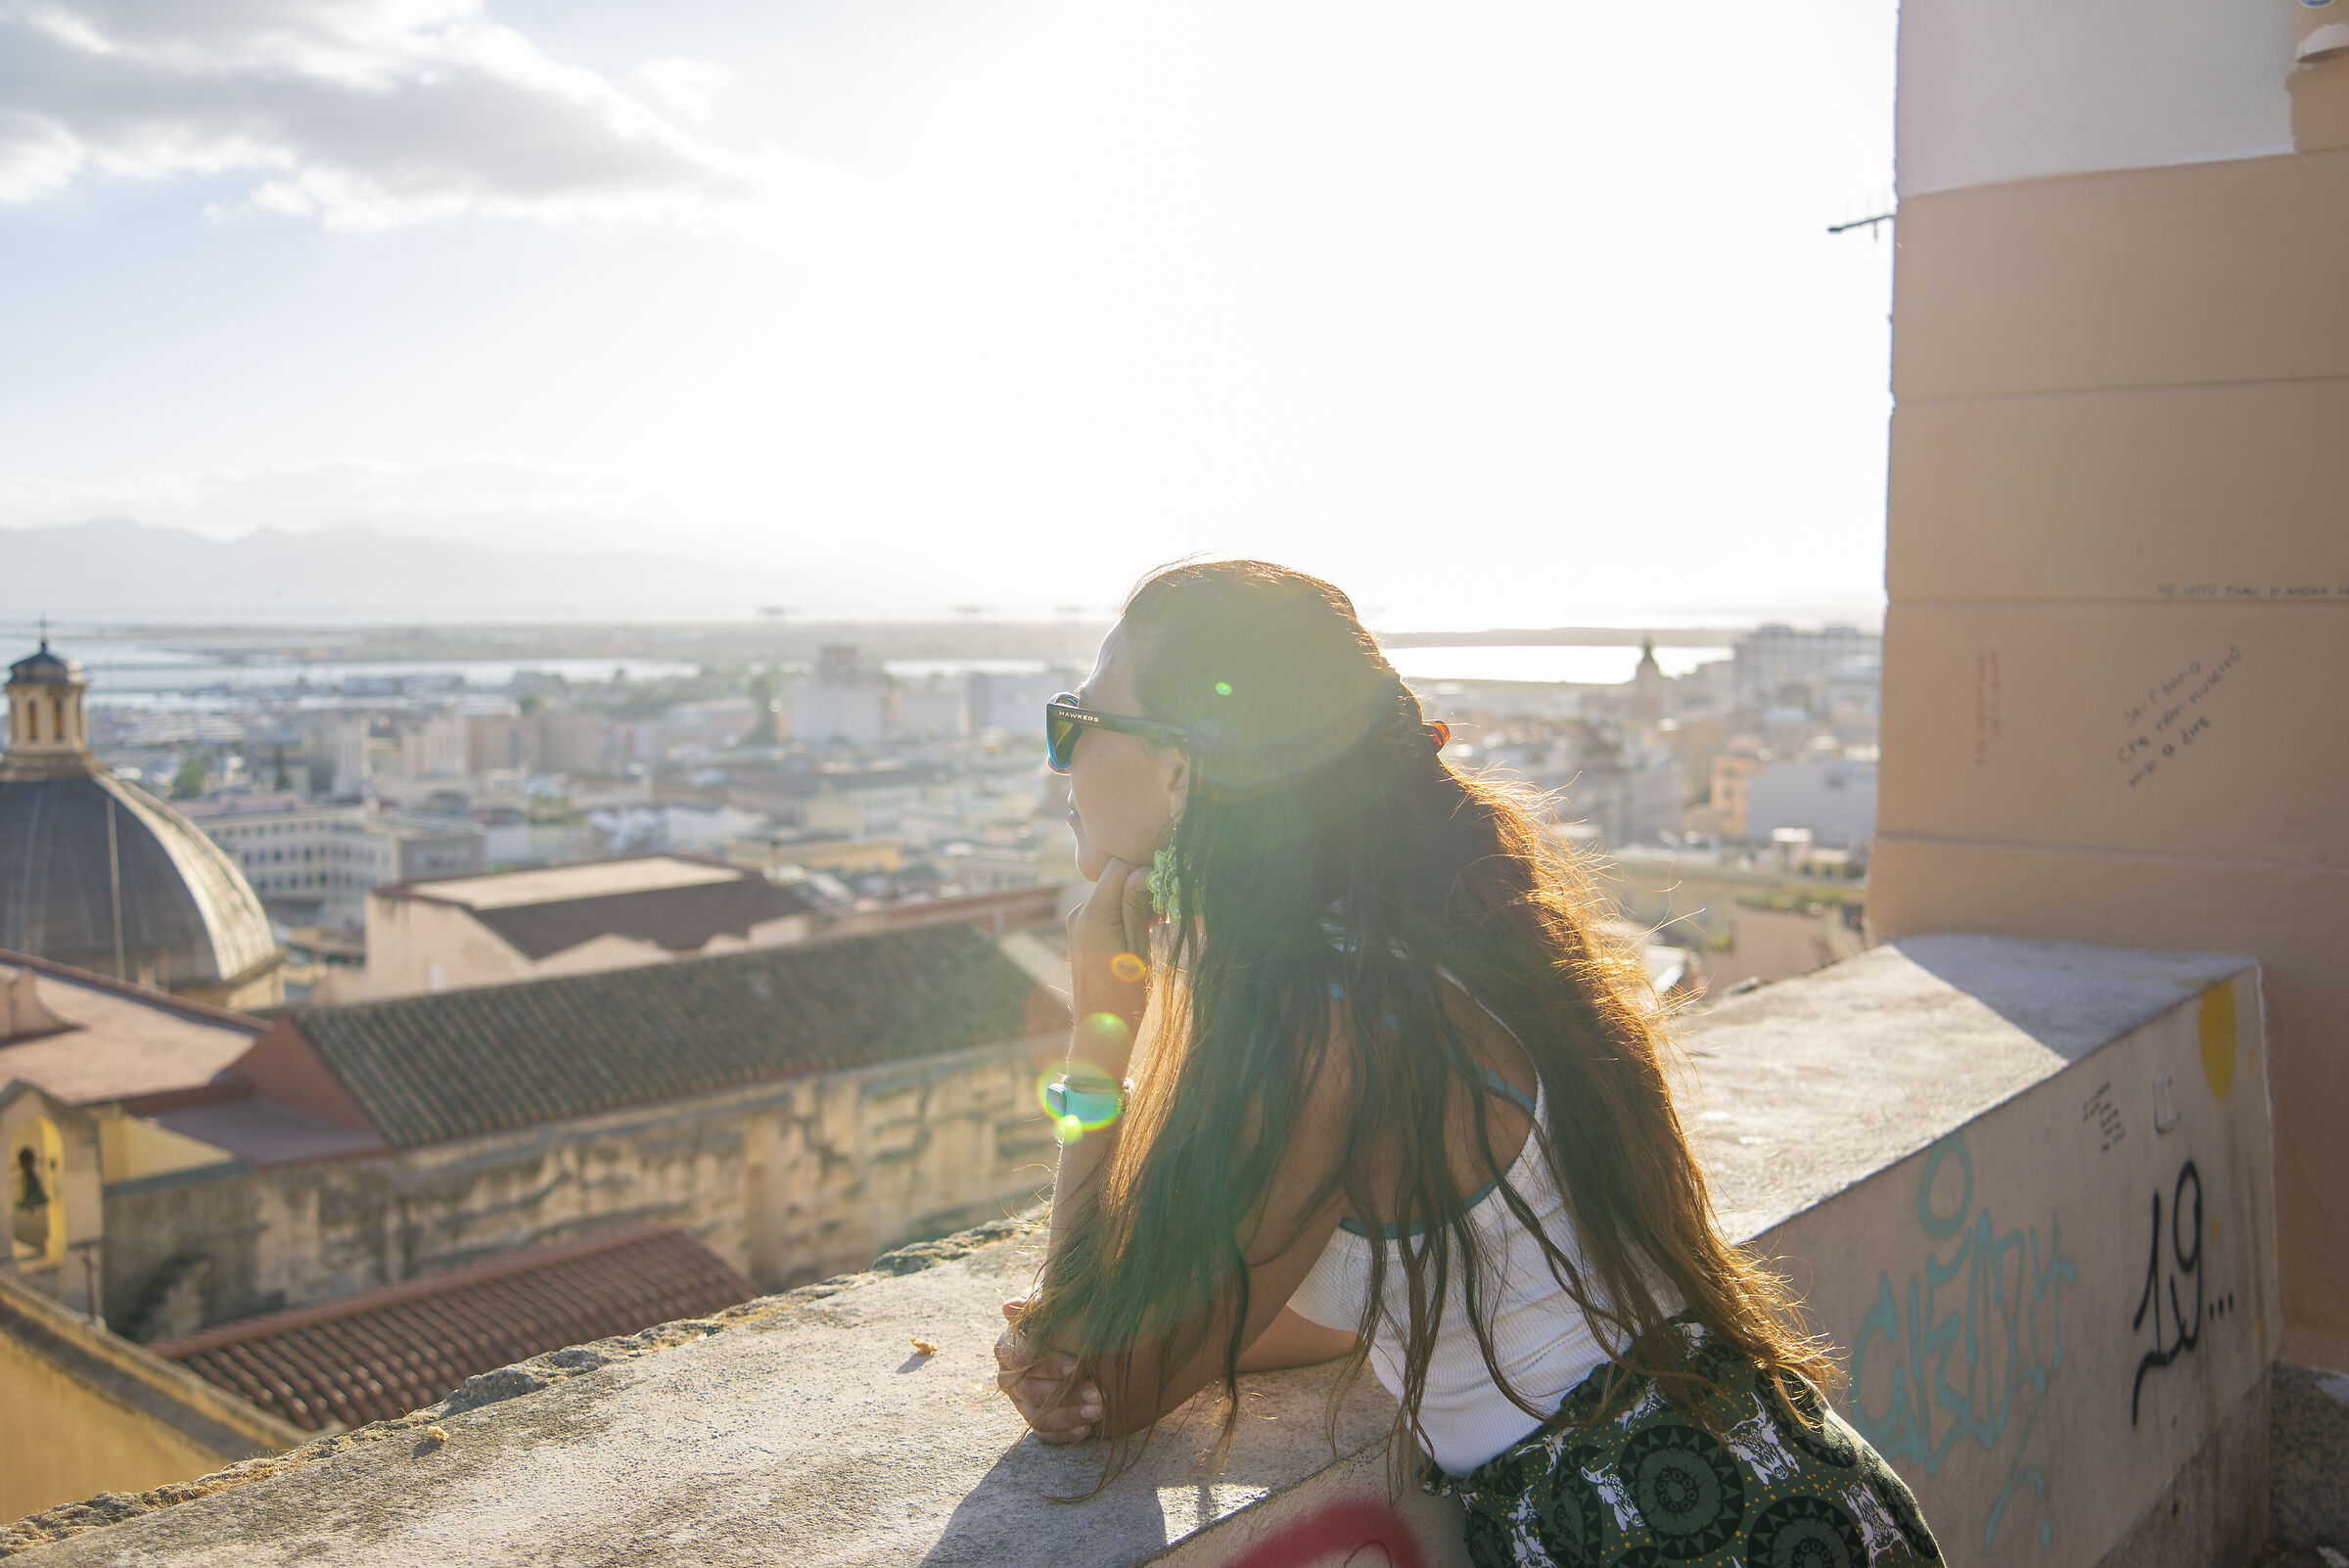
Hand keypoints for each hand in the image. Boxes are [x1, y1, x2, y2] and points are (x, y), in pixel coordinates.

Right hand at [995, 1298, 1101, 1444]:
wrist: (1081, 1338)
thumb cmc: (1064, 1318)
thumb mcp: (1053, 1309)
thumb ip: (1034, 1307)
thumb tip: (1008, 1307)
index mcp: (1008, 1349)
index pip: (1016, 1360)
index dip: (1046, 1364)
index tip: (1075, 1365)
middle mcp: (1010, 1379)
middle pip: (1030, 1392)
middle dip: (1065, 1394)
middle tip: (1098, 1392)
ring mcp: (1021, 1403)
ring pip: (1037, 1417)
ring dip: (1069, 1416)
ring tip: (1099, 1410)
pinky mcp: (1035, 1420)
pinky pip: (1044, 1434)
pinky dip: (1065, 1434)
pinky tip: (1087, 1428)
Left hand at [1065, 855, 1156, 1055]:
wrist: (1100, 1035)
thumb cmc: (1125, 998)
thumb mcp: (1139, 950)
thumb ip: (1138, 908)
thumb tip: (1144, 870)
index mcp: (1094, 915)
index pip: (1119, 865)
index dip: (1147, 867)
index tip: (1169, 886)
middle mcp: (1079, 913)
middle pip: (1115, 875)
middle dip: (1143, 883)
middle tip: (1167, 908)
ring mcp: (1077, 923)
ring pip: (1112, 890)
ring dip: (1136, 898)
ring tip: (1158, 923)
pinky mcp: (1082, 932)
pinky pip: (1106, 907)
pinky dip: (1126, 910)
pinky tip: (1145, 930)